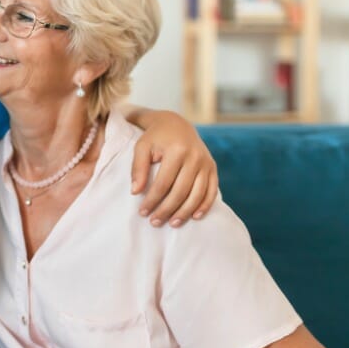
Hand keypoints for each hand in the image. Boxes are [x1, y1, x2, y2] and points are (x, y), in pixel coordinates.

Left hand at [130, 110, 217, 227]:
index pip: (163, 183)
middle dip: (167, 210)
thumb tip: (135, 192)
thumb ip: (138, 168)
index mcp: (177, 150)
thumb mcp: (142, 147)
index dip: (152, 200)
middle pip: (181, 191)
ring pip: (197, 194)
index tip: (142, 212)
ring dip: (185, 212)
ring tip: (172, 224)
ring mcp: (206, 163)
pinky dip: (204, 205)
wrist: (177, 124)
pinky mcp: (212, 167)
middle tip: (154, 222)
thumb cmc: (155, 137)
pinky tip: (194, 217)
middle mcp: (195, 157)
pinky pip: (212, 191)